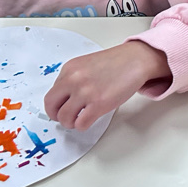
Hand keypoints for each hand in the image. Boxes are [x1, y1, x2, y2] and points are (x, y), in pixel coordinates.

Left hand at [44, 41, 168, 129]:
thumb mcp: (86, 65)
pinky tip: (89, 120)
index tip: (61, 109)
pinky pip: (80, 124)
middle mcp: (73, 80)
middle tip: (66, 118)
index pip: (51, 94)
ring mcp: (85, 92)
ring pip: (64, 118)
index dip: (56, 105)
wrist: (136, 60)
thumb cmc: (116, 63)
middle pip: (51, 107)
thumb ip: (73, 79)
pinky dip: (82, 126)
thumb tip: (65, 99)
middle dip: (57, 116)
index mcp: (69, 69)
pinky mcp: (98, 104)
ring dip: (70, 123)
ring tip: (79, 120)